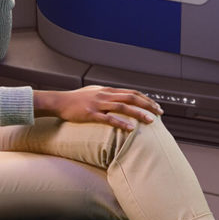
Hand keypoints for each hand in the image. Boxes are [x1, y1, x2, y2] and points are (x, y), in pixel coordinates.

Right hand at [34, 85, 163, 131]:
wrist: (58, 102)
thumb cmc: (75, 100)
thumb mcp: (94, 93)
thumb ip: (106, 96)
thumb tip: (118, 99)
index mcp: (107, 90)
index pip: (131, 92)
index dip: (146, 99)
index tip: (156, 106)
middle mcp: (105, 95)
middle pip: (131, 97)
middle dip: (148, 105)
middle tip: (160, 113)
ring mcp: (98, 104)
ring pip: (123, 107)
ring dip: (139, 114)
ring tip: (150, 121)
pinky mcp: (91, 114)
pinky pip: (109, 118)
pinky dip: (121, 123)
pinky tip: (131, 129)